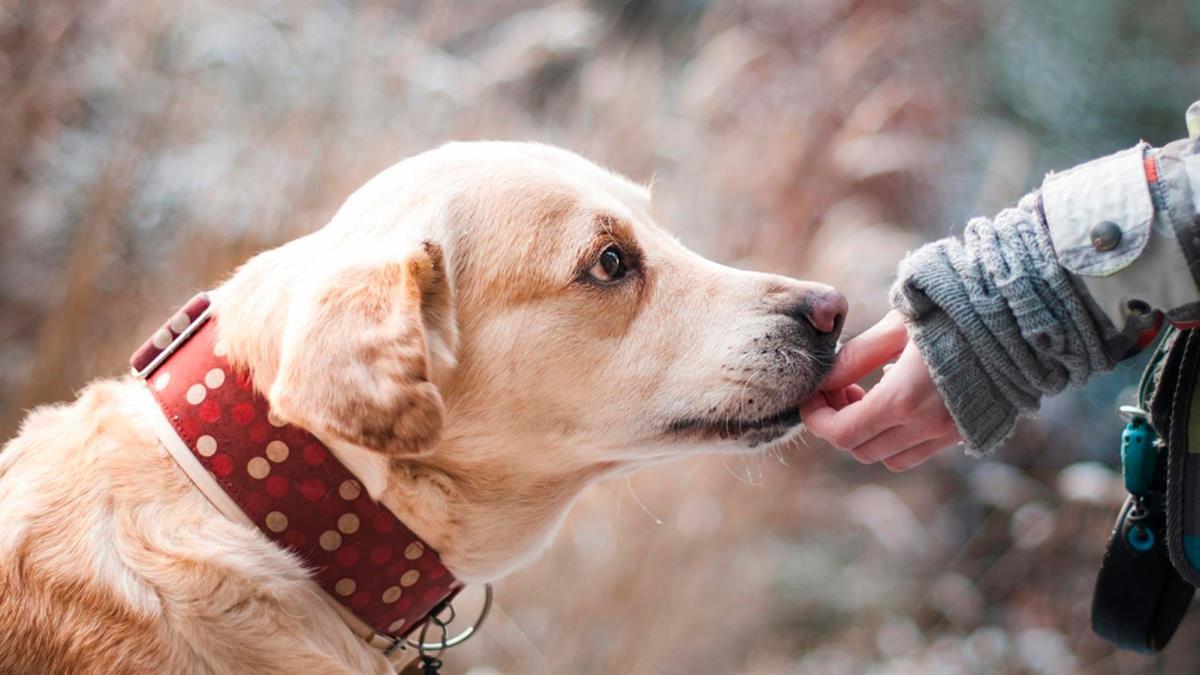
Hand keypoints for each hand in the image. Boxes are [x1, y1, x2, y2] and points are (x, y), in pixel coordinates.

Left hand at [800, 310, 961, 470]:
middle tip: (839, 389)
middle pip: (861, 449)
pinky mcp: (968, 431)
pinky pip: (920, 450)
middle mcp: (927, 426)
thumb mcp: (897, 325)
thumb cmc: (955, 309)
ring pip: (890, 457)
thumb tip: (824, 379)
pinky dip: (898, 436)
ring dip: (869, 434)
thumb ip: (856, 357)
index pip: (842, 433)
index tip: (811, 397)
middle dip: (839, 423)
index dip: (817, 418)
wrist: (1023, 315)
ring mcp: (951, 433)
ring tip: (867, 394)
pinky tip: (900, 397)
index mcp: (904, 399)